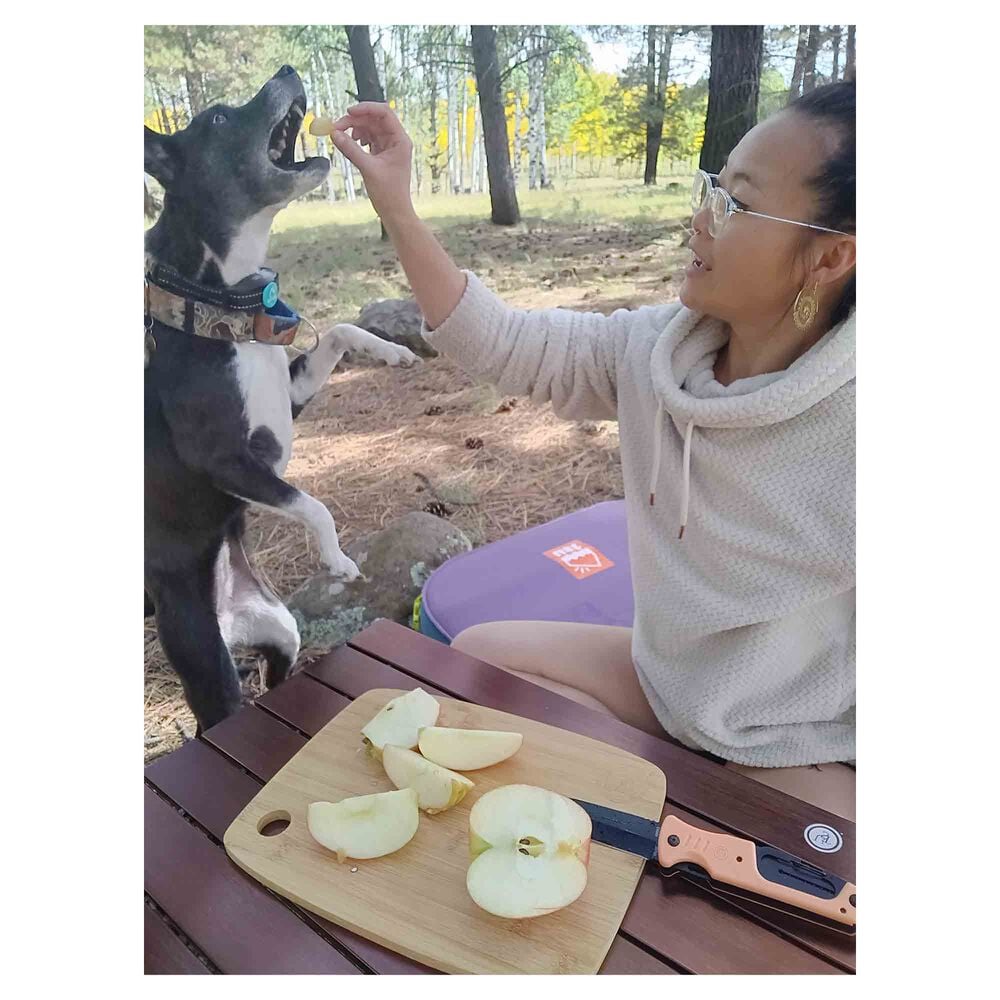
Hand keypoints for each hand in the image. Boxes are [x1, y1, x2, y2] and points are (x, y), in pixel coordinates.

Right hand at [331, 103, 414, 223]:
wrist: (395, 212)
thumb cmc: (388, 193)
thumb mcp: (367, 169)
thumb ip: (351, 150)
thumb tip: (334, 133)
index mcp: (400, 140)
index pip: (384, 112)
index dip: (366, 108)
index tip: (348, 112)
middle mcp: (396, 140)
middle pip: (374, 119)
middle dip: (356, 120)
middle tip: (337, 127)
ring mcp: (389, 146)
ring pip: (370, 127)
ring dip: (355, 128)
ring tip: (342, 136)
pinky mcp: (382, 154)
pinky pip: (369, 138)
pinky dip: (358, 137)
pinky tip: (351, 142)